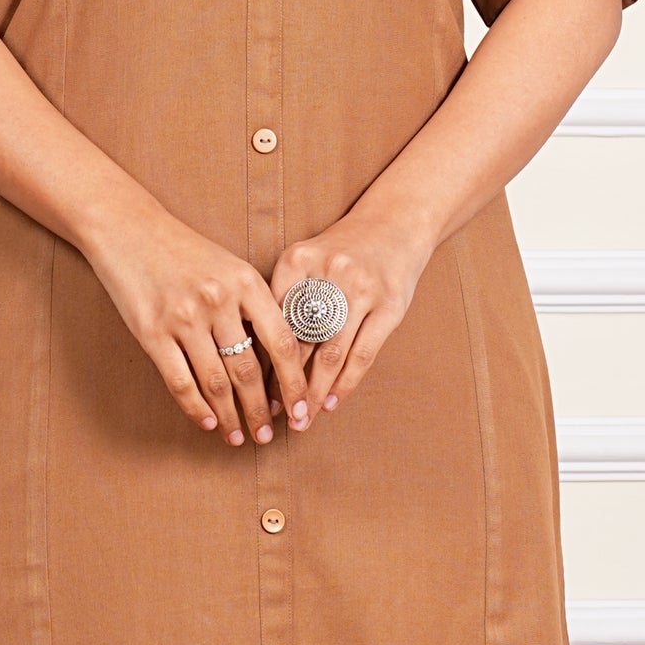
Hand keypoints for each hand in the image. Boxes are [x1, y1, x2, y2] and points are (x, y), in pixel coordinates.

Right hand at [83, 193, 306, 444]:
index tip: (301, 409)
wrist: (128, 227)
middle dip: (262, 410)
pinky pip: (180, 381)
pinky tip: (207, 423)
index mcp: (246, 282)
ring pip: (216, 382)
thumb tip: (278, 360)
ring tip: (241, 436)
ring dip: (231, 416)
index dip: (294, 383)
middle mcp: (218, 301)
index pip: (282, 343)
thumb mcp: (230, 267)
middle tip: (270, 435)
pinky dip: (196, 408)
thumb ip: (253, 306)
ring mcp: (183, 318)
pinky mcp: (152, 332)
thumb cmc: (184, 251)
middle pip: (248, 370)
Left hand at [270, 201, 433, 420]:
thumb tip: (255, 357)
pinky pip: (363, 355)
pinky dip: (345, 384)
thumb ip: (281, 299)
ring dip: (314, 393)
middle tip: (272, 413)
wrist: (394, 225)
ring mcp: (363, 290)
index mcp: (298, 260)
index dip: (260, 359)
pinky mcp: (390, 307)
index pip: (271, 320)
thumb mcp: (304, 261)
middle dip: (285, 383)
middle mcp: (330, 273)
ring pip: (331, 354)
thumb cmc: (339, 253)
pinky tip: (331, 402)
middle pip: (299, 340)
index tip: (250, 390)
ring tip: (301, 419)